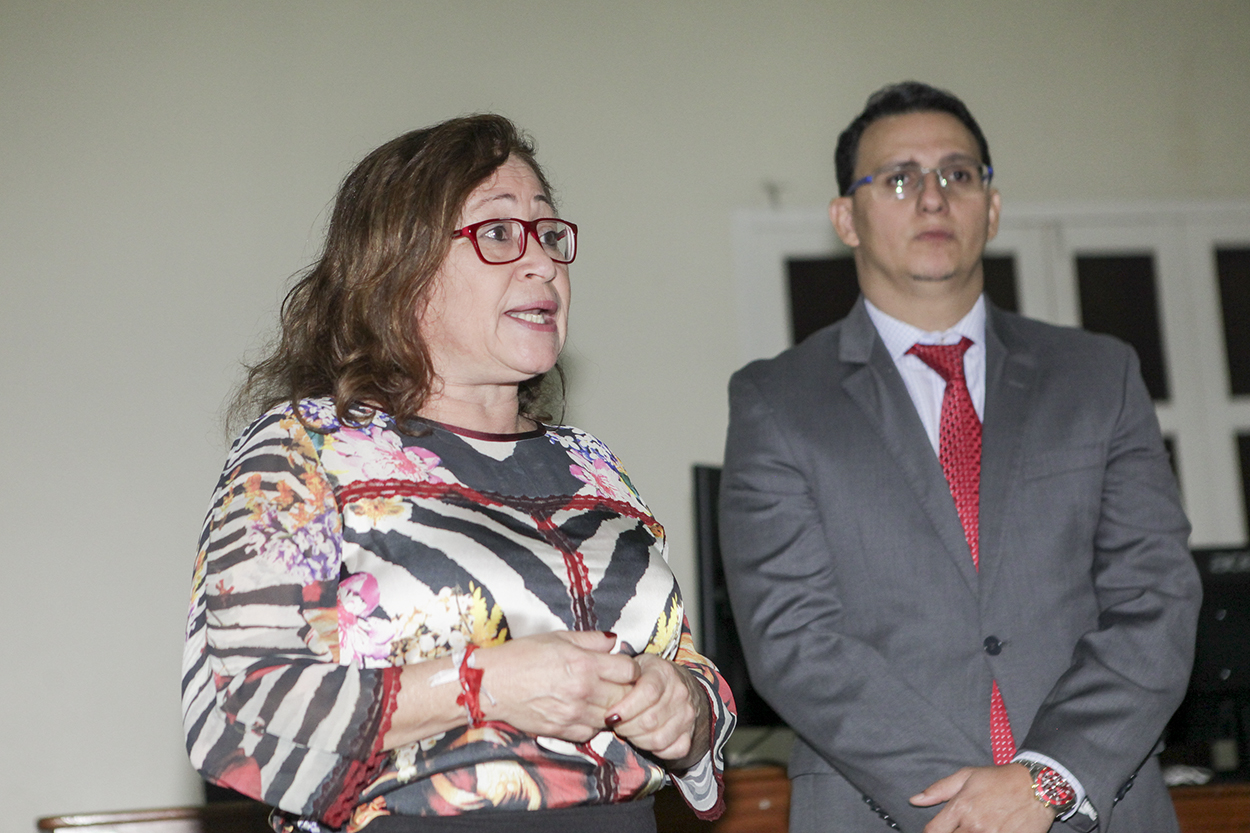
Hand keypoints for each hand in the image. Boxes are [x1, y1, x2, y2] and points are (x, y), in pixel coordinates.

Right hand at [475, 631, 638, 741]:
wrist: (491, 684)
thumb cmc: (520, 656)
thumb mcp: (557, 637)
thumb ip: (590, 640)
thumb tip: (614, 642)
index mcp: (584, 664)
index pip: (629, 670)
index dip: (630, 667)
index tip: (623, 667)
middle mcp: (583, 691)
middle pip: (625, 695)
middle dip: (625, 688)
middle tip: (616, 683)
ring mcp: (574, 714)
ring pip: (611, 716)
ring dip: (610, 707)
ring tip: (599, 697)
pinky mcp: (563, 732)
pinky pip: (592, 732)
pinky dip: (593, 723)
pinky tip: (584, 711)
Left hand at [605, 655, 709, 768]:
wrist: (679, 683)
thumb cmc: (648, 675)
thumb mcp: (634, 665)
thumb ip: (619, 673)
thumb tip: (600, 688)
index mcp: (664, 673)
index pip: (648, 693)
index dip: (626, 708)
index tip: (609, 716)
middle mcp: (679, 693)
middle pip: (650, 720)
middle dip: (626, 727)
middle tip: (616, 724)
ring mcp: (687, 715)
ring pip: (658, 739)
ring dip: (637, 740)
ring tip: (628, 731)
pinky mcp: (690, 733)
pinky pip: (673, 750)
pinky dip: (656, 751)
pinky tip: (645, 739)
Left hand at [910, 764, 1055, 832]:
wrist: (1037, 786)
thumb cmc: (999, 779)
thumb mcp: (966, 776)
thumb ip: (938, 790)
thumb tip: (914, 800)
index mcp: (961, 807)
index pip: (933, 831)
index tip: (936, 831)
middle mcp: (974, 825)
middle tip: (958, 828)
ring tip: (973, 829)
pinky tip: (988, 832)